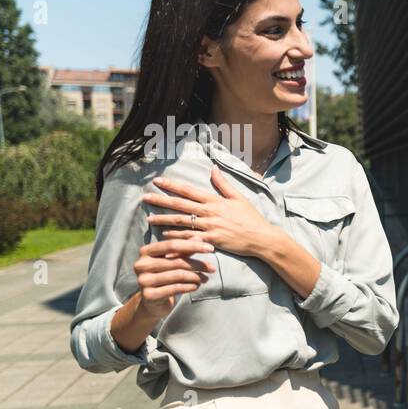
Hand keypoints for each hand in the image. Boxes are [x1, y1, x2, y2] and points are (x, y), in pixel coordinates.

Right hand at [131, 237, 217, 317]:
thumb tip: (200, 237)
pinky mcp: (149, 295)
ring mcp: (143, 280)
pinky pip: (175, 288)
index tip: (211, 249)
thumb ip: (185, 249)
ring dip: (196, 277)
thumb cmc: (166, 276)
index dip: (192, 246)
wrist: (153, 301)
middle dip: (198, 264)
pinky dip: (189, 286)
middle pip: (177, 261)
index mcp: (146, 251)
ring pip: (178, 275)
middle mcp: (141, 264)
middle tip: (212, 268)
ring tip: (206, 278)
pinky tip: (197, 286)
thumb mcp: (174, 260)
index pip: (172, 245)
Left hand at [143, 168, 277, 257]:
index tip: (157, 181)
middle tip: (144, 197)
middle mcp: (210, 212)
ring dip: (164, 220)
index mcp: (215, 200)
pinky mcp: (212, 240)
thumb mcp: (239, 197)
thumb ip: (223, 184)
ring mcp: (210, 226)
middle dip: (161, 200)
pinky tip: (165, 236)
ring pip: (182, 222)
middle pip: (180, 205)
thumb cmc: (251, 218)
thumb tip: (213, 168)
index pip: (189, 190)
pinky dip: (176, 238)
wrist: (262, 237)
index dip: (172, 185)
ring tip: (149, 218)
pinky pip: (190, 238)